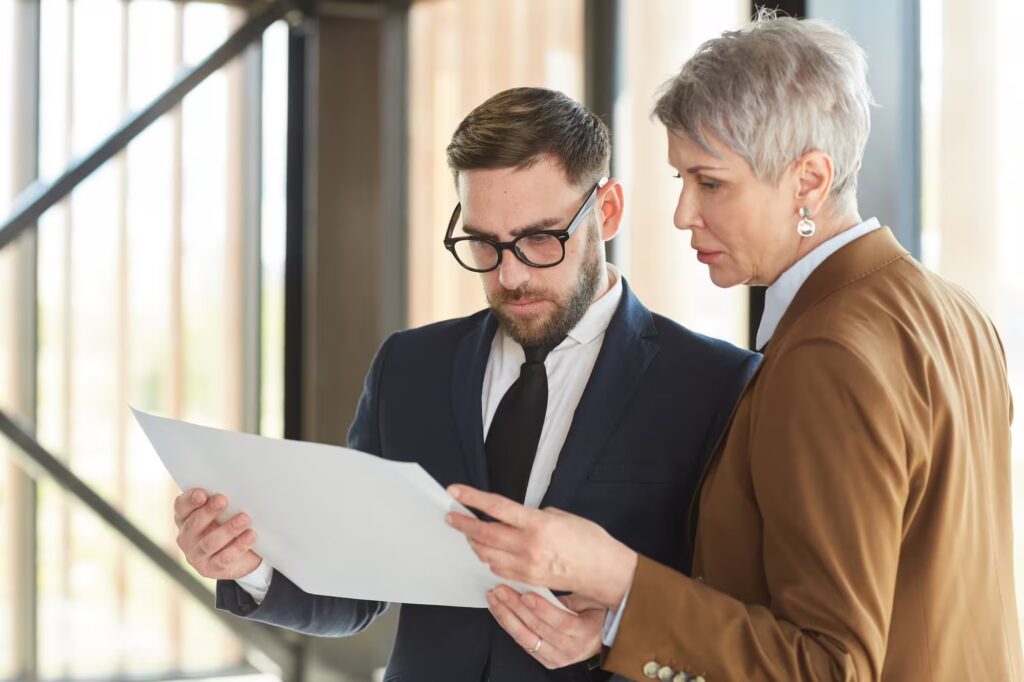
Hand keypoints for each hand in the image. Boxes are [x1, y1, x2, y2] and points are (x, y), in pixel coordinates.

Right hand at [173, 488, 261, 579]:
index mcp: (185, 519)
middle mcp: (186, 538)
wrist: (239, 555)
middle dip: (208, 512)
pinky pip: (225, 558)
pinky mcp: (212, 569)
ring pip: (210, 542)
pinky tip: (251, 535)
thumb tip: (235, 486)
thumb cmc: (226, 524)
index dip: (189, 500)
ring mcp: (197, 556)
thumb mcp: (222, 511)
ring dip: (228, 529)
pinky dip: (239, 546)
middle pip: (193, 524)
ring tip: (244, 518)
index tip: (202, 493)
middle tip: (222, 500)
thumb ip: (220, 501)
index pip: (181, 507)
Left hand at [445, 484, 636, 608]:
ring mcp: (526, 565)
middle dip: (463, 523)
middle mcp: (528, 545)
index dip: (472, 498)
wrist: (603, 571)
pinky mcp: (527, 579)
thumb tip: (516, 518)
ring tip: (469, 532)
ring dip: (474, 542)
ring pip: (486, 553)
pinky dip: (489, 558)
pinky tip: (488, 551)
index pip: (496, 507)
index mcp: (537, 523)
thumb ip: (533, 515)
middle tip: (452, 516)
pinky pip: (498, 568)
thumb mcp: (561, 515)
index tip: (456, 491)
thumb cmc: (589, 540)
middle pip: (483, 533)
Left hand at [487, 585, 605, 669]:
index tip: (526, 595)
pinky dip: (508, 625)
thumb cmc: (597, 616)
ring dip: (506, 616)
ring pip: (525, 637)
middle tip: (501, 590)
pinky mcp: (546, 660)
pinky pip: (522, 643)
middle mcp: (569, 649)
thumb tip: (542, 584)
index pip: (560, 622)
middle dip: (516, 607)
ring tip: (494, 599)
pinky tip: (500, 611)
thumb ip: (569, 595)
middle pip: (537, 628)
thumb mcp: (590, 600)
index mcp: (585, 633)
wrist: (602, 638)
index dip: (541, 609)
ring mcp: (556, 657)